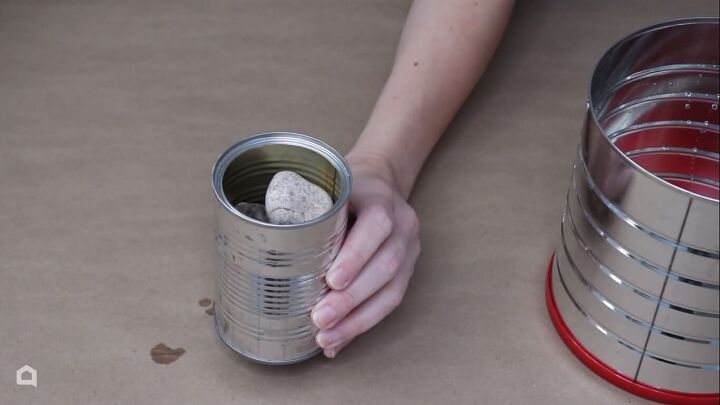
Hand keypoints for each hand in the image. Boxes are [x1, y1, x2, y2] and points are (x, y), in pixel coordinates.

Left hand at [311, 152, 420, 357]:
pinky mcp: (407, 270)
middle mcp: (403, 225)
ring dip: (358, 319)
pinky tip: (340, 339)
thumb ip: (313, 217)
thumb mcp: (329, 191)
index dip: (355, 256)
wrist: (381, 182)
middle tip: (320, 319)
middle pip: (385, 265)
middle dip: (351, 298)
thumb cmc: (345, 189)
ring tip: (327, 337)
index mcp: (382, 199)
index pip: (376, 226)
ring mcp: (409, 249)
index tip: (330, 281)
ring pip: (392, 290)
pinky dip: (363, 323)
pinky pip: (390, 301)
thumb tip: (272, 258)